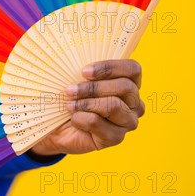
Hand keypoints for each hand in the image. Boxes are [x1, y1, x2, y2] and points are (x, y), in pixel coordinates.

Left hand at [29, 59, 144, 156]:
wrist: (60, 128)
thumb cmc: (72, 99)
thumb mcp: (77, 81)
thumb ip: (84, 71)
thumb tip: (74, 57)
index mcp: (129, 83)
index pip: (133, 69)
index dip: (110, 68)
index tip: (84, 72)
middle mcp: (134, 103)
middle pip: (124, 87)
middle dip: (93, 87)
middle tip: (70, 90)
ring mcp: (127, 122)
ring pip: (113, 105)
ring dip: (86, 103)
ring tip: (69, 105)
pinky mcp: (116, 138)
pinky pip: (98, 123)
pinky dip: (80, 119)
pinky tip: (74, 119)